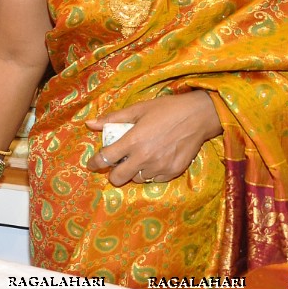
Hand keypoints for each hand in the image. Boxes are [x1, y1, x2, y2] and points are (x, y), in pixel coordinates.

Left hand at [86, 91, 220, 185]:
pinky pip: (154, 179)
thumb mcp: (138, 109)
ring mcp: (159, 167)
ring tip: (140, 158)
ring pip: (136, 179)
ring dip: (133, 171)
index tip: (92, 164)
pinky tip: (154, 160)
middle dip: (113, 173)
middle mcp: (144, 157)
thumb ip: (113, 119)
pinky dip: (150, 173)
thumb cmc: (166, 109)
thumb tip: (89, 124)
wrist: (198, 116)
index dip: (94, 163)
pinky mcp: (172, 172)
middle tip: (117, 163)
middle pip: (118, 178)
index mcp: (133, 141)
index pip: (105, 158)